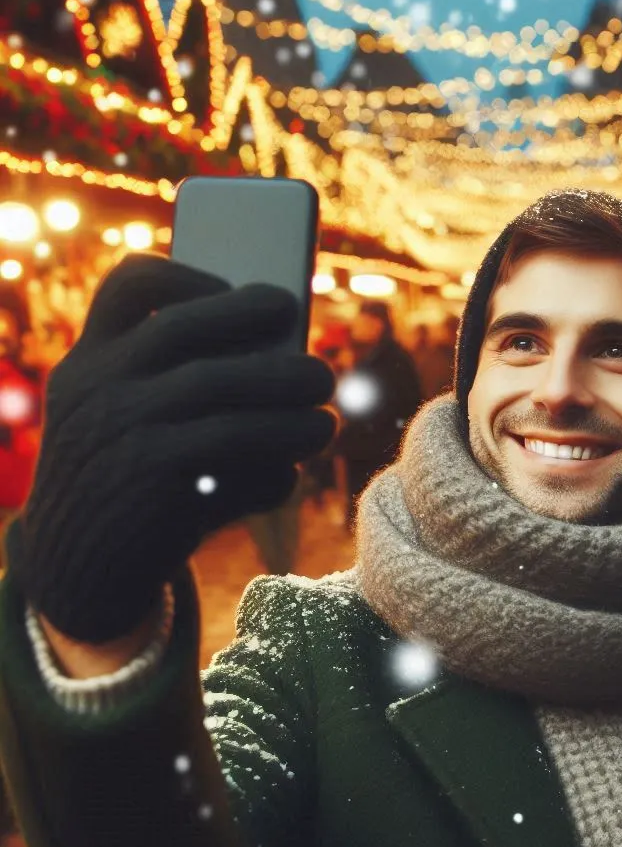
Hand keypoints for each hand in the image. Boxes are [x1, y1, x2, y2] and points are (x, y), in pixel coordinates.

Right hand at [6, 253, 336, 642]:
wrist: (70, 567)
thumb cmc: (120, 473)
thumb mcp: (116, 418)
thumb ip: (170, 380)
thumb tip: (284, 354)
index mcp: (86, 362)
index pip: (130, 285)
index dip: (198, 278)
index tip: (264, 299)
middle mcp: (99, 395)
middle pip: (198, 346)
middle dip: (269, 353)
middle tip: (320, 373)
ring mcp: (125, 447)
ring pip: (230, 419)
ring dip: (293, 422)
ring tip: (325, 424)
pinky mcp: (157, 502)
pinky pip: (238, 480)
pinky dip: (273, 478)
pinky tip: (288, 476)